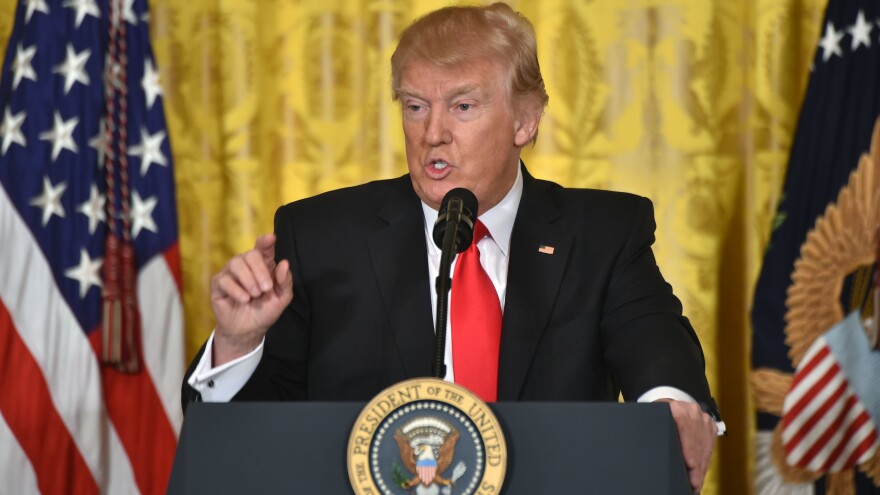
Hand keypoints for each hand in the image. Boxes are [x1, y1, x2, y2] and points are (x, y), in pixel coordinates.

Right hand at [210, 234, 293, 365]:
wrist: (249, 330)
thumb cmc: (265, 311)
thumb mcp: (281, 298)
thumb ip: (285, 282)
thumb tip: (284, 263)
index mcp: (263, 265)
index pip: (263, 248)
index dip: (266, 242)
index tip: (270, 238)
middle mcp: (246, 265)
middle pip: (250, 254)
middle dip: (260, 271)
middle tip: (266, 288)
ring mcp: (230, 273)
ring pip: (236, 264)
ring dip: (248, 280)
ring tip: (255, 295)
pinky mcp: (218, 284)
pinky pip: (224, 279)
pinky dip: (236, 290)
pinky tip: (244, 299)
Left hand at [657, 399, 717, 492]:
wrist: (671, 405)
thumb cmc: (659, 415)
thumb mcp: (654, 420)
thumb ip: (658, 432)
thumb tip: (657, 453)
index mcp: (677, 409)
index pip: (686, 434)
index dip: (690, 455)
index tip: (690, 468)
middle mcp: (692, 412)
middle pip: (697, 445)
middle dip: (696, 467)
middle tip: (693, 484)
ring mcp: (703, 418)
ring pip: (704, 448)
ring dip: (701, 467)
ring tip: (696, 482)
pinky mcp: (710, 425)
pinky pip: (709, 446)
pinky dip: (704, 460)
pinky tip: (700, 471)